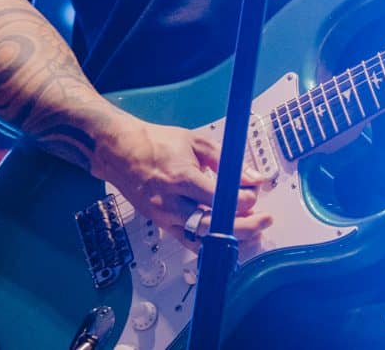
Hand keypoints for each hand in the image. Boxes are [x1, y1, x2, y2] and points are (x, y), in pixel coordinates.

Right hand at [90, 115, 271, 244]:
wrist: (120, 152)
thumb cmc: (156, 143)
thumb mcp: (195, 142)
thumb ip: (225, 161)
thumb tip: (252, 177)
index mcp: (181, 178)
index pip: (219, 199)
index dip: (243, 200)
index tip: (256, 195)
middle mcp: (171, 202)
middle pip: (212, 226)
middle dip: (243, 227)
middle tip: (264, 221)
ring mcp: (164, 217)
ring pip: (201, 239)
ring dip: (228, 240)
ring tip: (251, 234)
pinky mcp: (160, 225)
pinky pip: (187, 240)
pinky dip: (208, 243)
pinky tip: (225, 240)